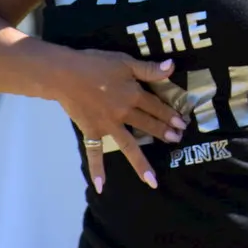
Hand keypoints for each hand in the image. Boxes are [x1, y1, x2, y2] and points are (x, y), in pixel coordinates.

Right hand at [49, 50, 184, 193]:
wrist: (64, 75)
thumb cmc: (95, 65)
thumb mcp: (125, 62)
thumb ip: (148, 69)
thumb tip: (172, 67)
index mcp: (133, 96)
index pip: (156, 107)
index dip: (170, 114)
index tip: (183, 124)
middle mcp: (123, 114)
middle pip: (147, 125)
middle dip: (163, 133)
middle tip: (177, 141)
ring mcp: (107, 126)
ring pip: (128, 146)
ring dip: (141, 163)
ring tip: (152, 180)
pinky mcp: (91, 132)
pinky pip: (94, 153)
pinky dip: (96, 168)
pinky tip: (101, 185)